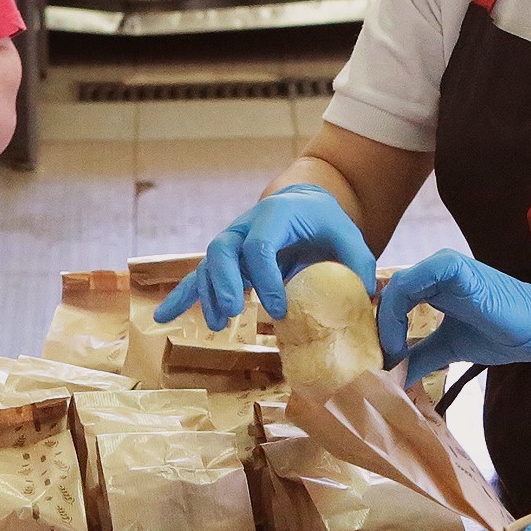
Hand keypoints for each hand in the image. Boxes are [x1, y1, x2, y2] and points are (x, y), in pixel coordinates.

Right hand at [152, 184, 376, 331]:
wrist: (302, 205)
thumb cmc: (326, 224)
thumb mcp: (348, 237)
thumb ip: (357, 265)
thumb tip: (368, 301)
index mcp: (275, 215)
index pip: (260, 245)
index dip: (265, 277)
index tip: (278, 308)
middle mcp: (245, 225)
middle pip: (222, 250)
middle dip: (226, 283)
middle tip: (237, 312)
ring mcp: (230, 242)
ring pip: (207, 265)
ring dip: (208, 296)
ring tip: (218, 324)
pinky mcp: (223, 261)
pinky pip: (197, 278)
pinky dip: (182, 297)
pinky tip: (163, 318)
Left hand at [378, 250, 530, 384]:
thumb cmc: (501, 334)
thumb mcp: (448, 348)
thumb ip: (420, 357)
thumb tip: (391, 377)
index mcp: (433, 284)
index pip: (389, 297)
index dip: (377, 327)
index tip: (378, 359)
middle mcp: (434, 270)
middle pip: (386, 291)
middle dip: (375, 326)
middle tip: (377, 359)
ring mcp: (444, 267)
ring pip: (394, 286)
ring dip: (383, 323)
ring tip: (389, 354)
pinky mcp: (453, 269)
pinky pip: (410, 282)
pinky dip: (395, 313)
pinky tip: (398, 342)